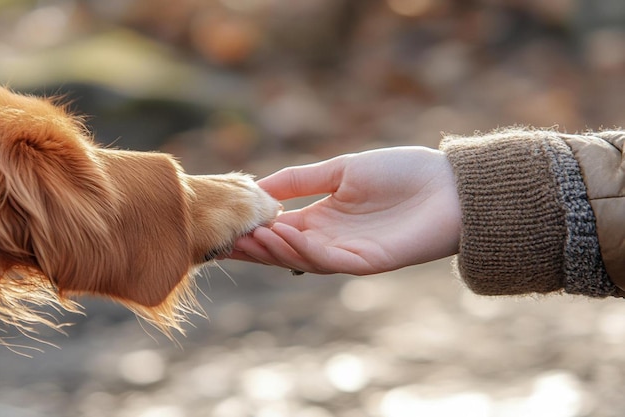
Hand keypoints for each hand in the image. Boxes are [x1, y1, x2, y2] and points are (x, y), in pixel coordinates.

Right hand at [229, 146, 460, 274]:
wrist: (449, 185)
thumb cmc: (402, 172)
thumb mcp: (342, 169)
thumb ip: (302, 179)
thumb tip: (259, 186)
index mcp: (324, 217)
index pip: (280, 228)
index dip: (253, 227)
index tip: (224, 223)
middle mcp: (331, 238)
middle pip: (285, 248)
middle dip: (255, 245)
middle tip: (225, 238)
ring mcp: (349, 252)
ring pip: (302, 257)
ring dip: (274, 248)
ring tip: (249, 236)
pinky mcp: (369, 262)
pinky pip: (330, 259)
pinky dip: (304, 249)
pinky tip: (285, 233)